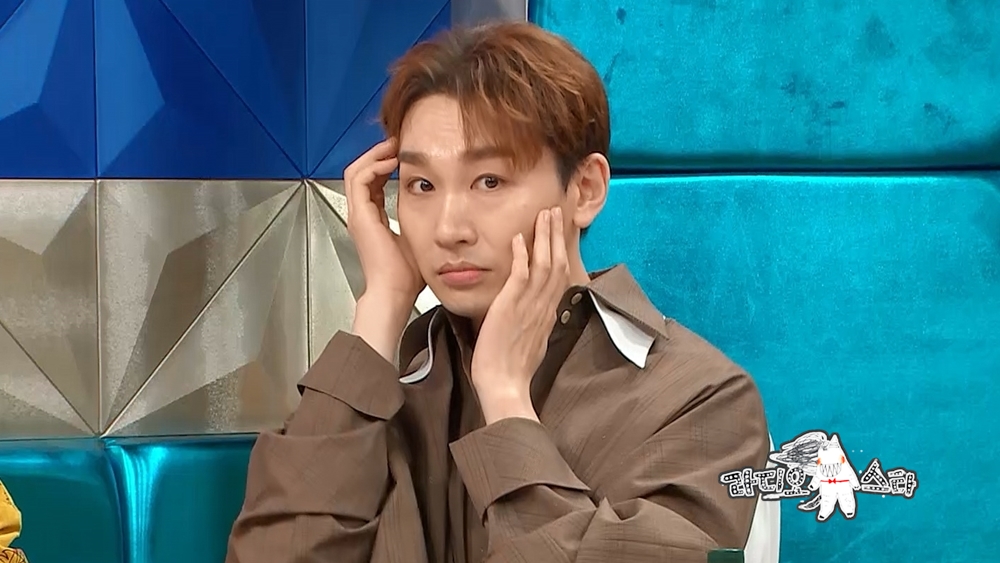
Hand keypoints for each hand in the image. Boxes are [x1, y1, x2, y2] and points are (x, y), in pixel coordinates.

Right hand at [344, 139, 424, 360]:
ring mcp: (358, 215)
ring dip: (375, 155)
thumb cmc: (408, 276)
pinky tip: (392, 162)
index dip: (387, 166)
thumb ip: (426, 224)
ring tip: (393, 146)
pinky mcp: (360, 216)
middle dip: (380, 155)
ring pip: (356, 171)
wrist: (394, 292)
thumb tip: (445, 214)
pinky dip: (374, 166)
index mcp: (374, 221)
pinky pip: (359, 180)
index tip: (405, 156)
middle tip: (398, 144)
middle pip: (362, 173)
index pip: (374, 183)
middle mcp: (362, 215)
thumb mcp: (420, 240)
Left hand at [471, 207, 570, 423]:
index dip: (561, 251)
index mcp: (548, 314)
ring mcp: (529, 306)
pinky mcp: (511, 308)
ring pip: (544, 264)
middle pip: (557, 263)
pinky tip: (518, 239)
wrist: (505, 385)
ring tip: (544, 214)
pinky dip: (521, 255)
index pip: (560, 276)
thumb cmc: (513, 371)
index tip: (561, 233)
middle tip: (556, 211)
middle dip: (557, 235)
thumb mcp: (533, 344)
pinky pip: (520, 275)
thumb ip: (536, 325)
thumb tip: (538, 317)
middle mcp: (543, 307)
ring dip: (544, 237)